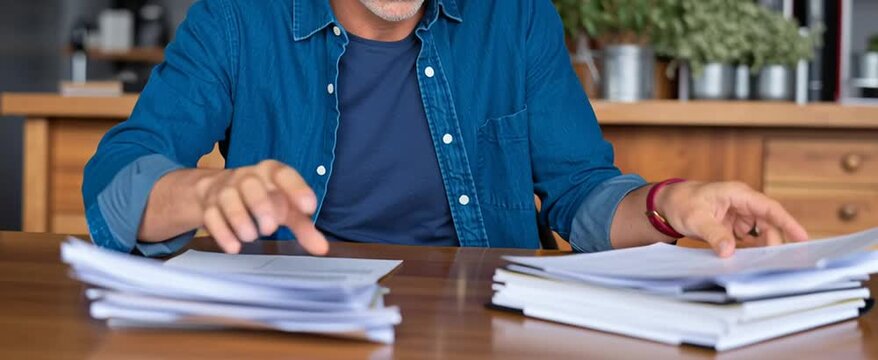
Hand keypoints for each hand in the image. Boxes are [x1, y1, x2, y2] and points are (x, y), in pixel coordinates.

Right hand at [194, 160, 327, 254]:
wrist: (218, 190)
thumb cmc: (263, 198)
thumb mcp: (286, 209)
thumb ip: (304, 228)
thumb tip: (323, 249)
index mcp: (271, 173)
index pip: (284, 174)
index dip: (297, 189)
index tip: (309, 208)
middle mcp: (248, 177)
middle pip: (251, 185)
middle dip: (261, 206)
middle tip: (270, 229)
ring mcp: (225, 189)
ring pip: (228, 199)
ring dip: (240, 220)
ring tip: (251, 236)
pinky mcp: (209, 205)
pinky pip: (211, 216)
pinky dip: (222, 233)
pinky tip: (234, 247)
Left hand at [657, 181, 808, 257]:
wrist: (667, 203)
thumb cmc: (681, 202)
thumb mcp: (695, 218)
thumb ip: (714, 234)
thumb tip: (730, 252)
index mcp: (738, 194)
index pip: (769, 208)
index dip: (788, 223)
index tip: (803, 238)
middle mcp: (743, 204)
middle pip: (768, 223)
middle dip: (774, 241)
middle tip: (775, 262)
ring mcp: (739, 215)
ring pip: (761, 233)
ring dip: (762, 247)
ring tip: (763, 264)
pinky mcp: (733, 226)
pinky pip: (749, 239)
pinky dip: (751, 250)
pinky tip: (750, 261)